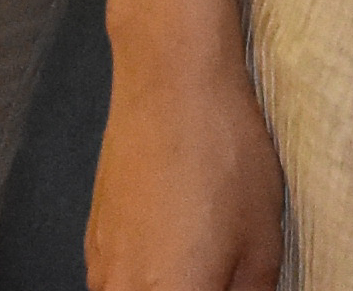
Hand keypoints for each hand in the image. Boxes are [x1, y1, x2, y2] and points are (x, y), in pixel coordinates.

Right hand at [85, 47, 286, 290]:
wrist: (169, 81)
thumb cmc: (226, 159)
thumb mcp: (261, 244)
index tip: (232, 285)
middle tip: (222, 275)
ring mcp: (99, 268)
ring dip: (166, 288)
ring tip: (202, 265)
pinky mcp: (91, 239)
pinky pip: (114, 285)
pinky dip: (142, 284)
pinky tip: (175, 257)